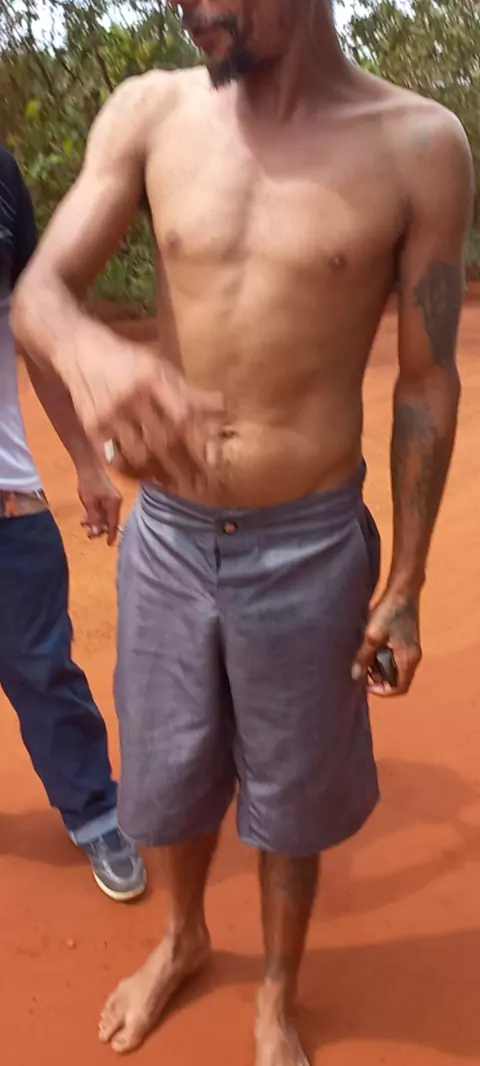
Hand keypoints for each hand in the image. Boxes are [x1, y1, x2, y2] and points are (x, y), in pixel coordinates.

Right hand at [66, 334, 225, 490]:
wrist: (79, 350)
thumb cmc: (128, 360)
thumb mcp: (160, 367)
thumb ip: (189, 392)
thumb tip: (223, 411)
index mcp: (152, 377)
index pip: (182, 415)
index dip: (200, 440)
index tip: (214, 460)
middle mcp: (131, 396)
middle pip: (163, 441)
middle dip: (185, 467)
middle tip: (201, 486)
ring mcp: (109, 414)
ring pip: (139, 455)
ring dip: (161, 474)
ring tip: (176, 486)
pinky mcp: (92, 428)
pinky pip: (115, 459)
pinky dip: (134, 472)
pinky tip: (148, 479)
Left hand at [77, 464, 121, 545]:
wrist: (88, 466)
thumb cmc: (88, 483)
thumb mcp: (89, 503)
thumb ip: (94, 518)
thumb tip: (97, 533)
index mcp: (114, 504)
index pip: (114, 524)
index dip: (111, 535)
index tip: (109, 544)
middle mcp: (117, 503)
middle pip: (110, 521)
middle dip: (100, 528)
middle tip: (88, 534)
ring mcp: (113, 499)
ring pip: (106, 515)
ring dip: (96, 521)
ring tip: (83, 523)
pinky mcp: (108, 496)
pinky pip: (104, 510)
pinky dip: (96, 514)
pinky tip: (86, 516)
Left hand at [352, 590, 421, 696]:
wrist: (403, 590)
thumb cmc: (390, 612)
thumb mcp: (372, 636)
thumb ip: (364, 658)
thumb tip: (356, 677)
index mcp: (408, 660)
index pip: (400, 688)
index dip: (382, 691)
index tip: (366, 685)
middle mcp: (413, 657)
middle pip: (398, 679)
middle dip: (380, 678)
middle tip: (363, 670)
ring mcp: (411, 648)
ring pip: (396, 668)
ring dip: (381, 667)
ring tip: (365, 658)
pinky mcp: (407, 640)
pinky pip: (396, 657)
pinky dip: (384, 657)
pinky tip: (371, 647)